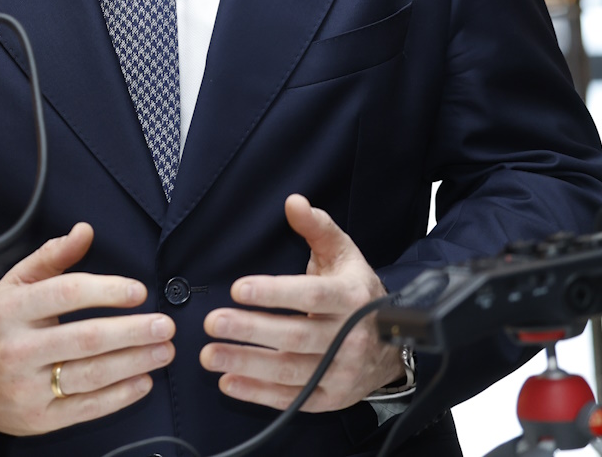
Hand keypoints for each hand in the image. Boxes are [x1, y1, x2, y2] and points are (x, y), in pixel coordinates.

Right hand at [0, 222, 174, 434]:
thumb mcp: (12, 285)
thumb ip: (51, 258)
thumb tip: (85, 231)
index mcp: (9, 309)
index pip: (66, 295)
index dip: (106, 291)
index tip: (139, 291)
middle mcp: (16, 348)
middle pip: (85, 338)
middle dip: (132, 331)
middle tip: (164, 325)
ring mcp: (26, 387)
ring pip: (91, 374)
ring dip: (134, 362)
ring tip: (163, 351)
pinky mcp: (38, 418)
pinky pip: (87, 407)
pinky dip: (120, 396)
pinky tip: (143, 381)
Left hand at [200, 194, 402, 411]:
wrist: (392, 345)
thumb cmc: (357, 292)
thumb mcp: (343, 254)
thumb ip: (317, 227)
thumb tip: (293, 201)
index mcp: (351, 297)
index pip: (311, 295)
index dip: (274, 292)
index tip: (237, 288)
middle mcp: (349, 338)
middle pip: (295, 336)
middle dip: (250, 331)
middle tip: (212, 322)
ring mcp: (341, 372)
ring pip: (290, 371)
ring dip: (246, 364)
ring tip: (209, 355)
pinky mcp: (332, 398)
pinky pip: (293, 399)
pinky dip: (259, 394)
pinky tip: (228, 383)